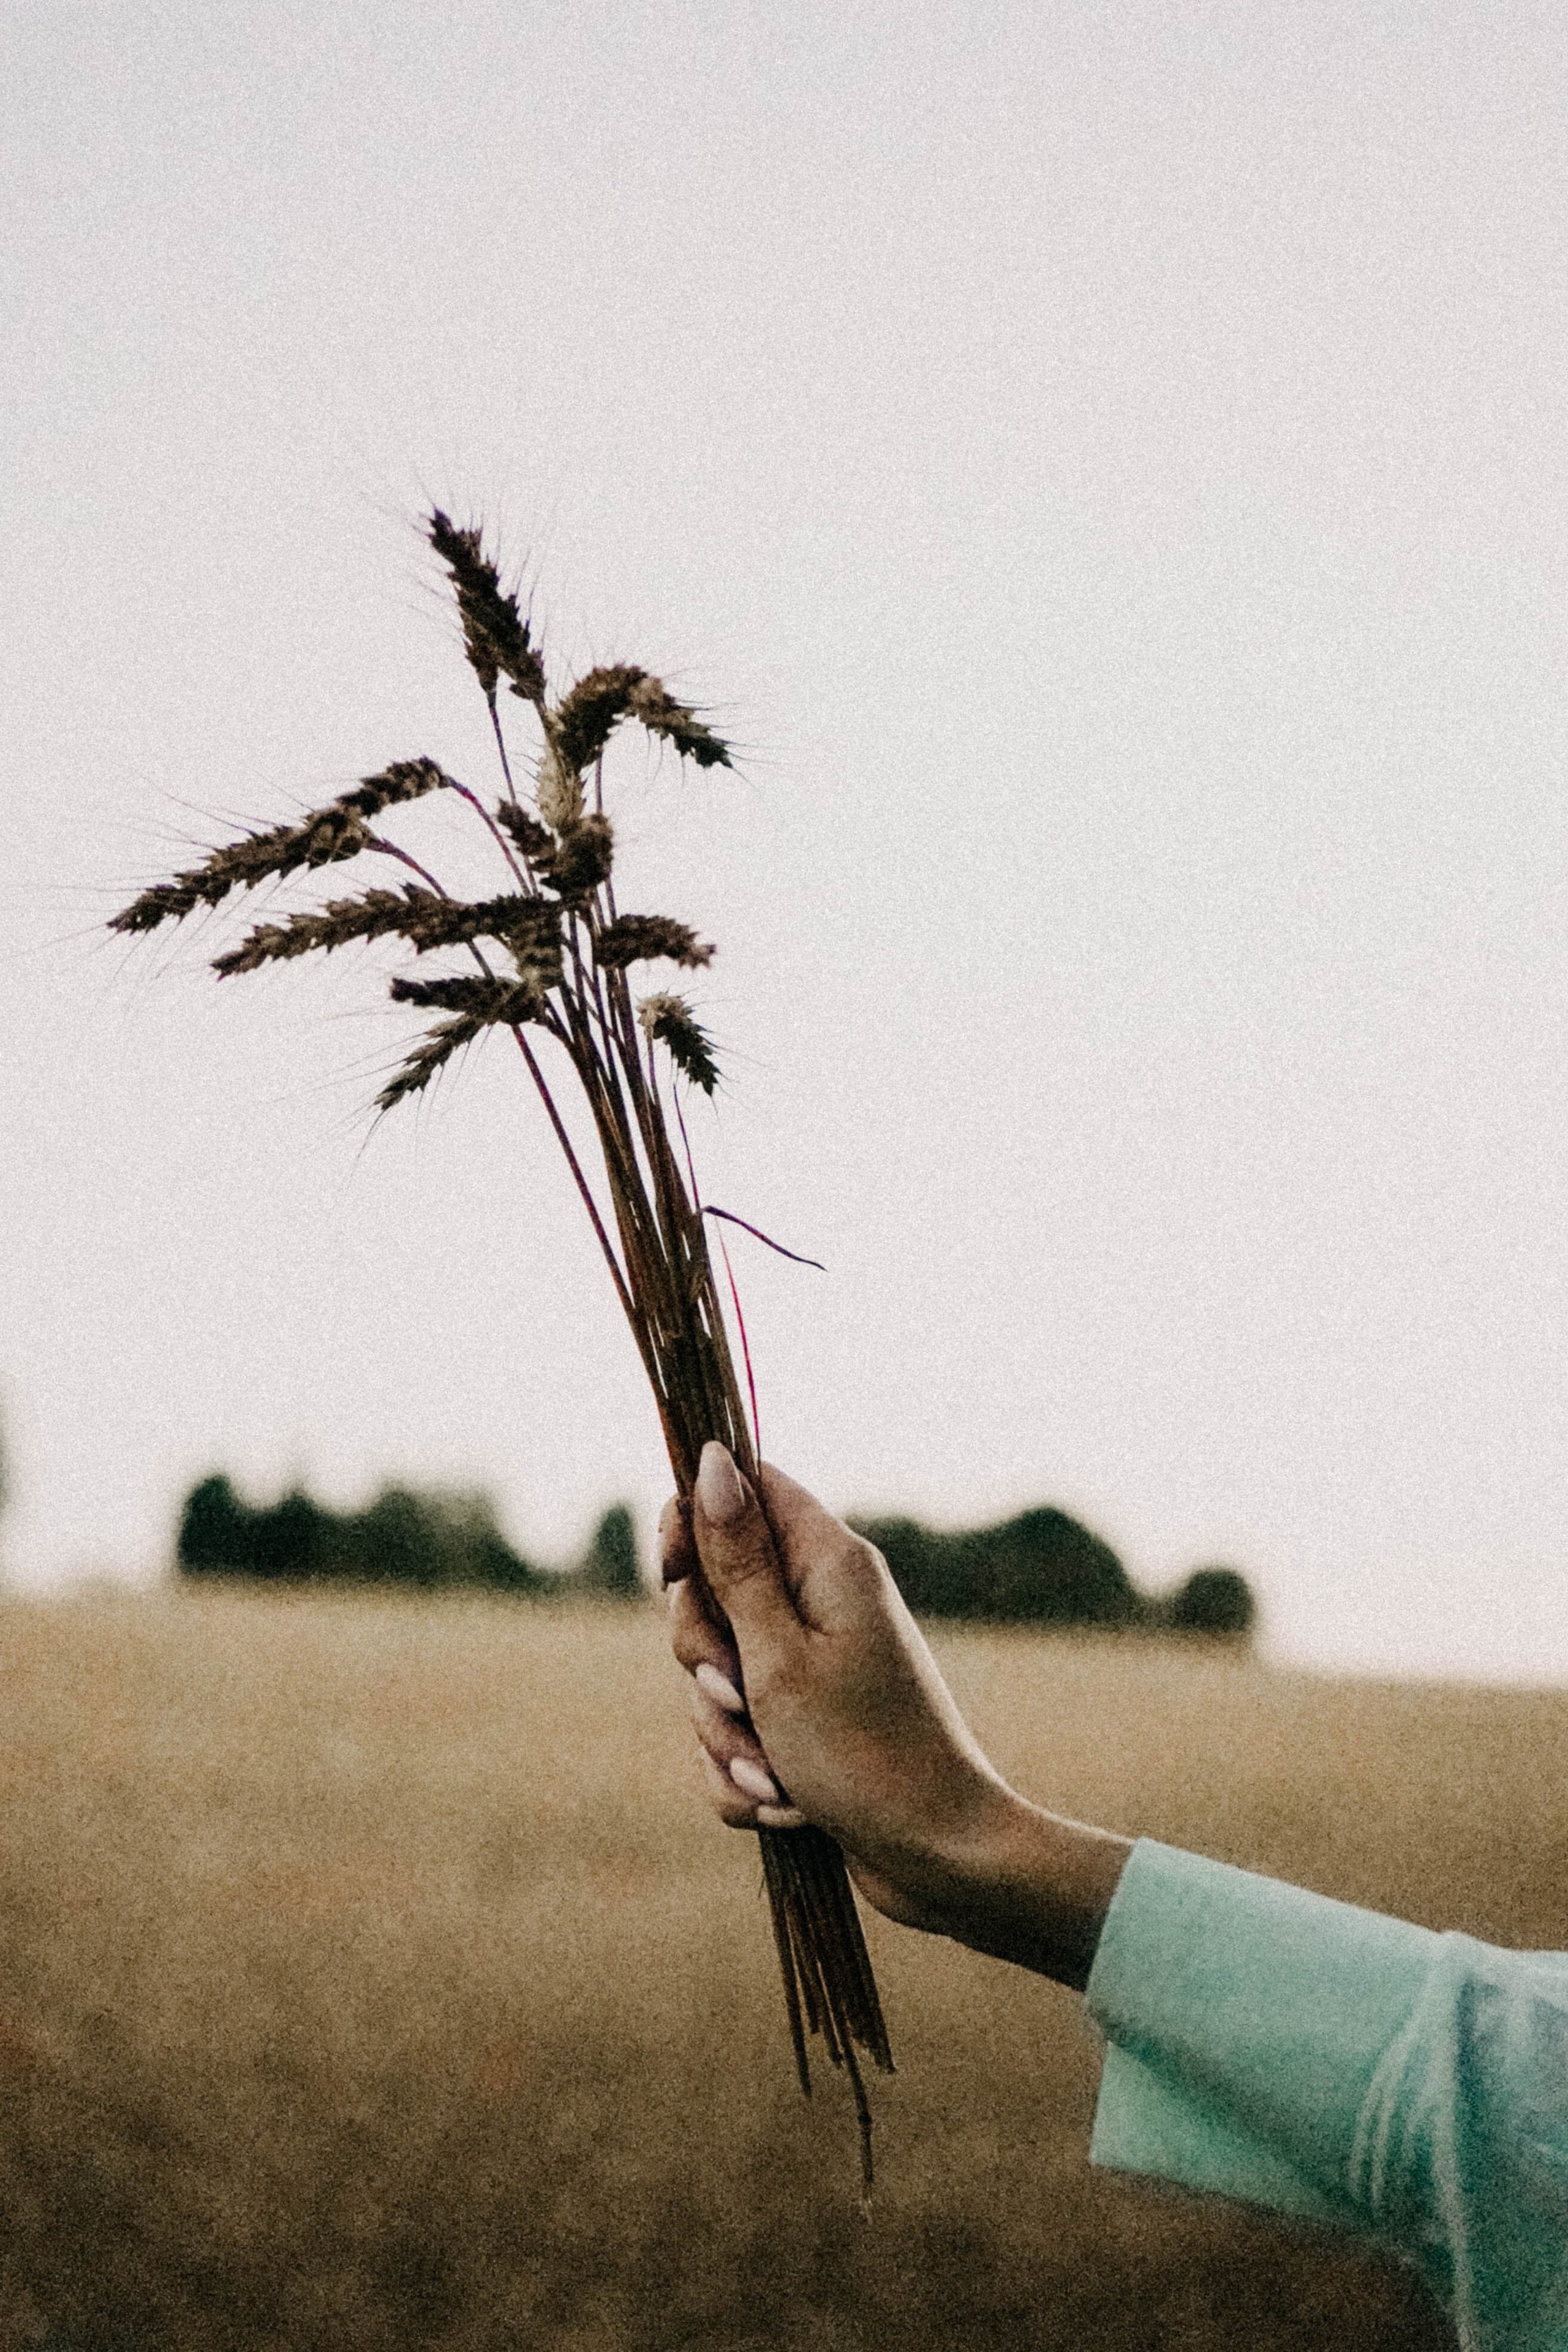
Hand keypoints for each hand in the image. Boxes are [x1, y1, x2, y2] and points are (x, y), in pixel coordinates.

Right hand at [661, 1443, 1130, 1989]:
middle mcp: (822, 1602)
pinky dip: (746, 1772)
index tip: (673, 1572)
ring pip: (716, 1672)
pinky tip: (783, 1803)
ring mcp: (814, 1664)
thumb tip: (712, 1457)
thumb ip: (736, 1560)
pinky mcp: (804, 1723)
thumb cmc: (866, 1755)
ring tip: (775, 1774)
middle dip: (703, 1657)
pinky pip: (736, 1733)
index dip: (692, 1521)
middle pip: (712, 1589)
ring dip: (726, 1733)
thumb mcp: (779, 1655)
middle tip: (738, 1695)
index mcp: (827, 1562)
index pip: (744, 1489)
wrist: (938, 1859)